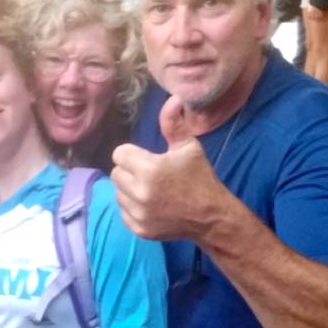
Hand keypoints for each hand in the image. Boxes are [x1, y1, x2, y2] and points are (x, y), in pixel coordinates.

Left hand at [110, 95, 231, 242]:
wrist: (211, 216)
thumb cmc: (200, 178)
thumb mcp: (189, 147)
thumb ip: (173, 124)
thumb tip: (173, 99)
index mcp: (150, 169)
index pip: (119, 154)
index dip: (132, 154)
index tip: (146, 158)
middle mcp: (140, 193)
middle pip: (116, 173)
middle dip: (130, 171)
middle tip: (150, 174)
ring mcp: (138, 213)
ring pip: (118, 193)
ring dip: (130, 189)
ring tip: (152, 190)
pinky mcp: (139, 228)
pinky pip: (123, 212)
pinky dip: (133, 208)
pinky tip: (152, 205)